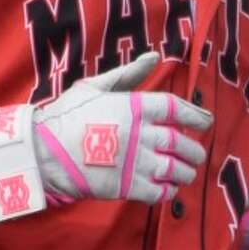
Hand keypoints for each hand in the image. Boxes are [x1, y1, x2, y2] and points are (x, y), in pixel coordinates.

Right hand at [0, 55, 210, 221]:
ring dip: (185, 173)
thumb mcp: (95, 87)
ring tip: (185, 173)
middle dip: (194, 151)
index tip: (206, 122)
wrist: (41, 152)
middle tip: (196, 155)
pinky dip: (169, 192)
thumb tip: (154, 57)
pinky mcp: (128, 187)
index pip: (177, 109)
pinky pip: (160, 192)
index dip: (196, 116)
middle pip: (181, 143)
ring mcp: (136, 162)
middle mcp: (141, 133)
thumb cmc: (65, 115)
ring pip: (176, 170)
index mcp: (135, 107)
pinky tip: (167, 189)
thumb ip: (128, 74)